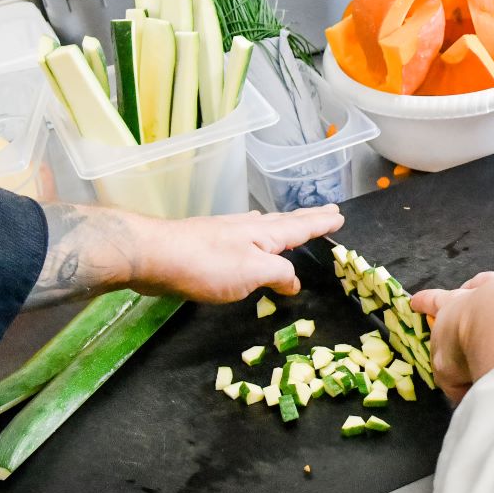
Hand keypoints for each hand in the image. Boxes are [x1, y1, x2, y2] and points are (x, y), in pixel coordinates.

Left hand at [130, 205, 341, 303]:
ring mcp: (227, 233)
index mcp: (263, 235)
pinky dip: (258, 235)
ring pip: (264, 227)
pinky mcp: (209, 244)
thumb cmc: (206, 264)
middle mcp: (248, 229)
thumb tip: (295, 281)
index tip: (339, 216)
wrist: (155, 255)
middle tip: (328, 211)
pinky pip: (246, 236)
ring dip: (283, 225)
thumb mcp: (252, 273)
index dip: (320, 224)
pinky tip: (250, 236)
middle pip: (284, 222)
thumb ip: (278, 275)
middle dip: (307, 219)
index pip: (300, 227)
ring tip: (295, 222)